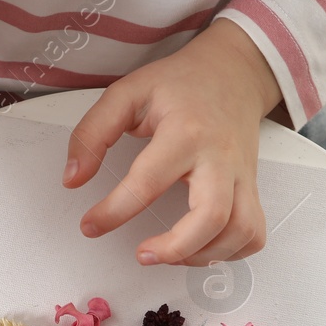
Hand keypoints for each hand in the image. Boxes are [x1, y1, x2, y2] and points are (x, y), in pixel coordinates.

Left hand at [64, 18, 282, 265]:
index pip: (149, 181)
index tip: (91, 225)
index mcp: (185, 131)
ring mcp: (241, 175)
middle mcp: (219, 157)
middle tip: (142, 254)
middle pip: (212, 216)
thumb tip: (72, 179)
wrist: (233, 70)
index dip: (114, 211)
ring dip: (203, 255)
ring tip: (168, 254)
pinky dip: (231, 252)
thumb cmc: (180, 84)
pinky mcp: (251, 188)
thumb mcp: (127, 93)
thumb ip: (93, 133)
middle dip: (175, 247)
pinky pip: (253, 232)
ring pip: (240, 231)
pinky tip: (201, 248)